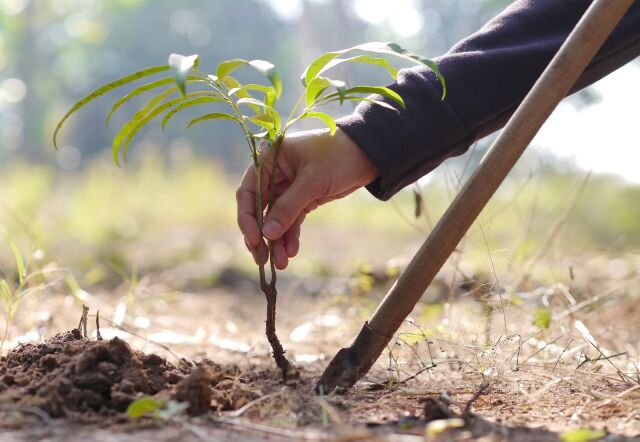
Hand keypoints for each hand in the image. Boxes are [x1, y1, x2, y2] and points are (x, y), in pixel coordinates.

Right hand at [236, 127, 377, 268]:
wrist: (368, 154)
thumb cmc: (338, 156)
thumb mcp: (312, 181)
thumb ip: (288, 207)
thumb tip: (267, 234)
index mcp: (270, 160)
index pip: (248, 191)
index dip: (248, 217)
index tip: (255, 239)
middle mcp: (275, 174)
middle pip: (259, 209)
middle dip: (261, 235)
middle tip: (261, 259)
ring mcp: (288, 188)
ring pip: (276, 219)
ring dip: (277, 241)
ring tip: (281, 263)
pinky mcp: (303, 199)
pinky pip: (292, 221)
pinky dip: (291, 236)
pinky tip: (292, 252)